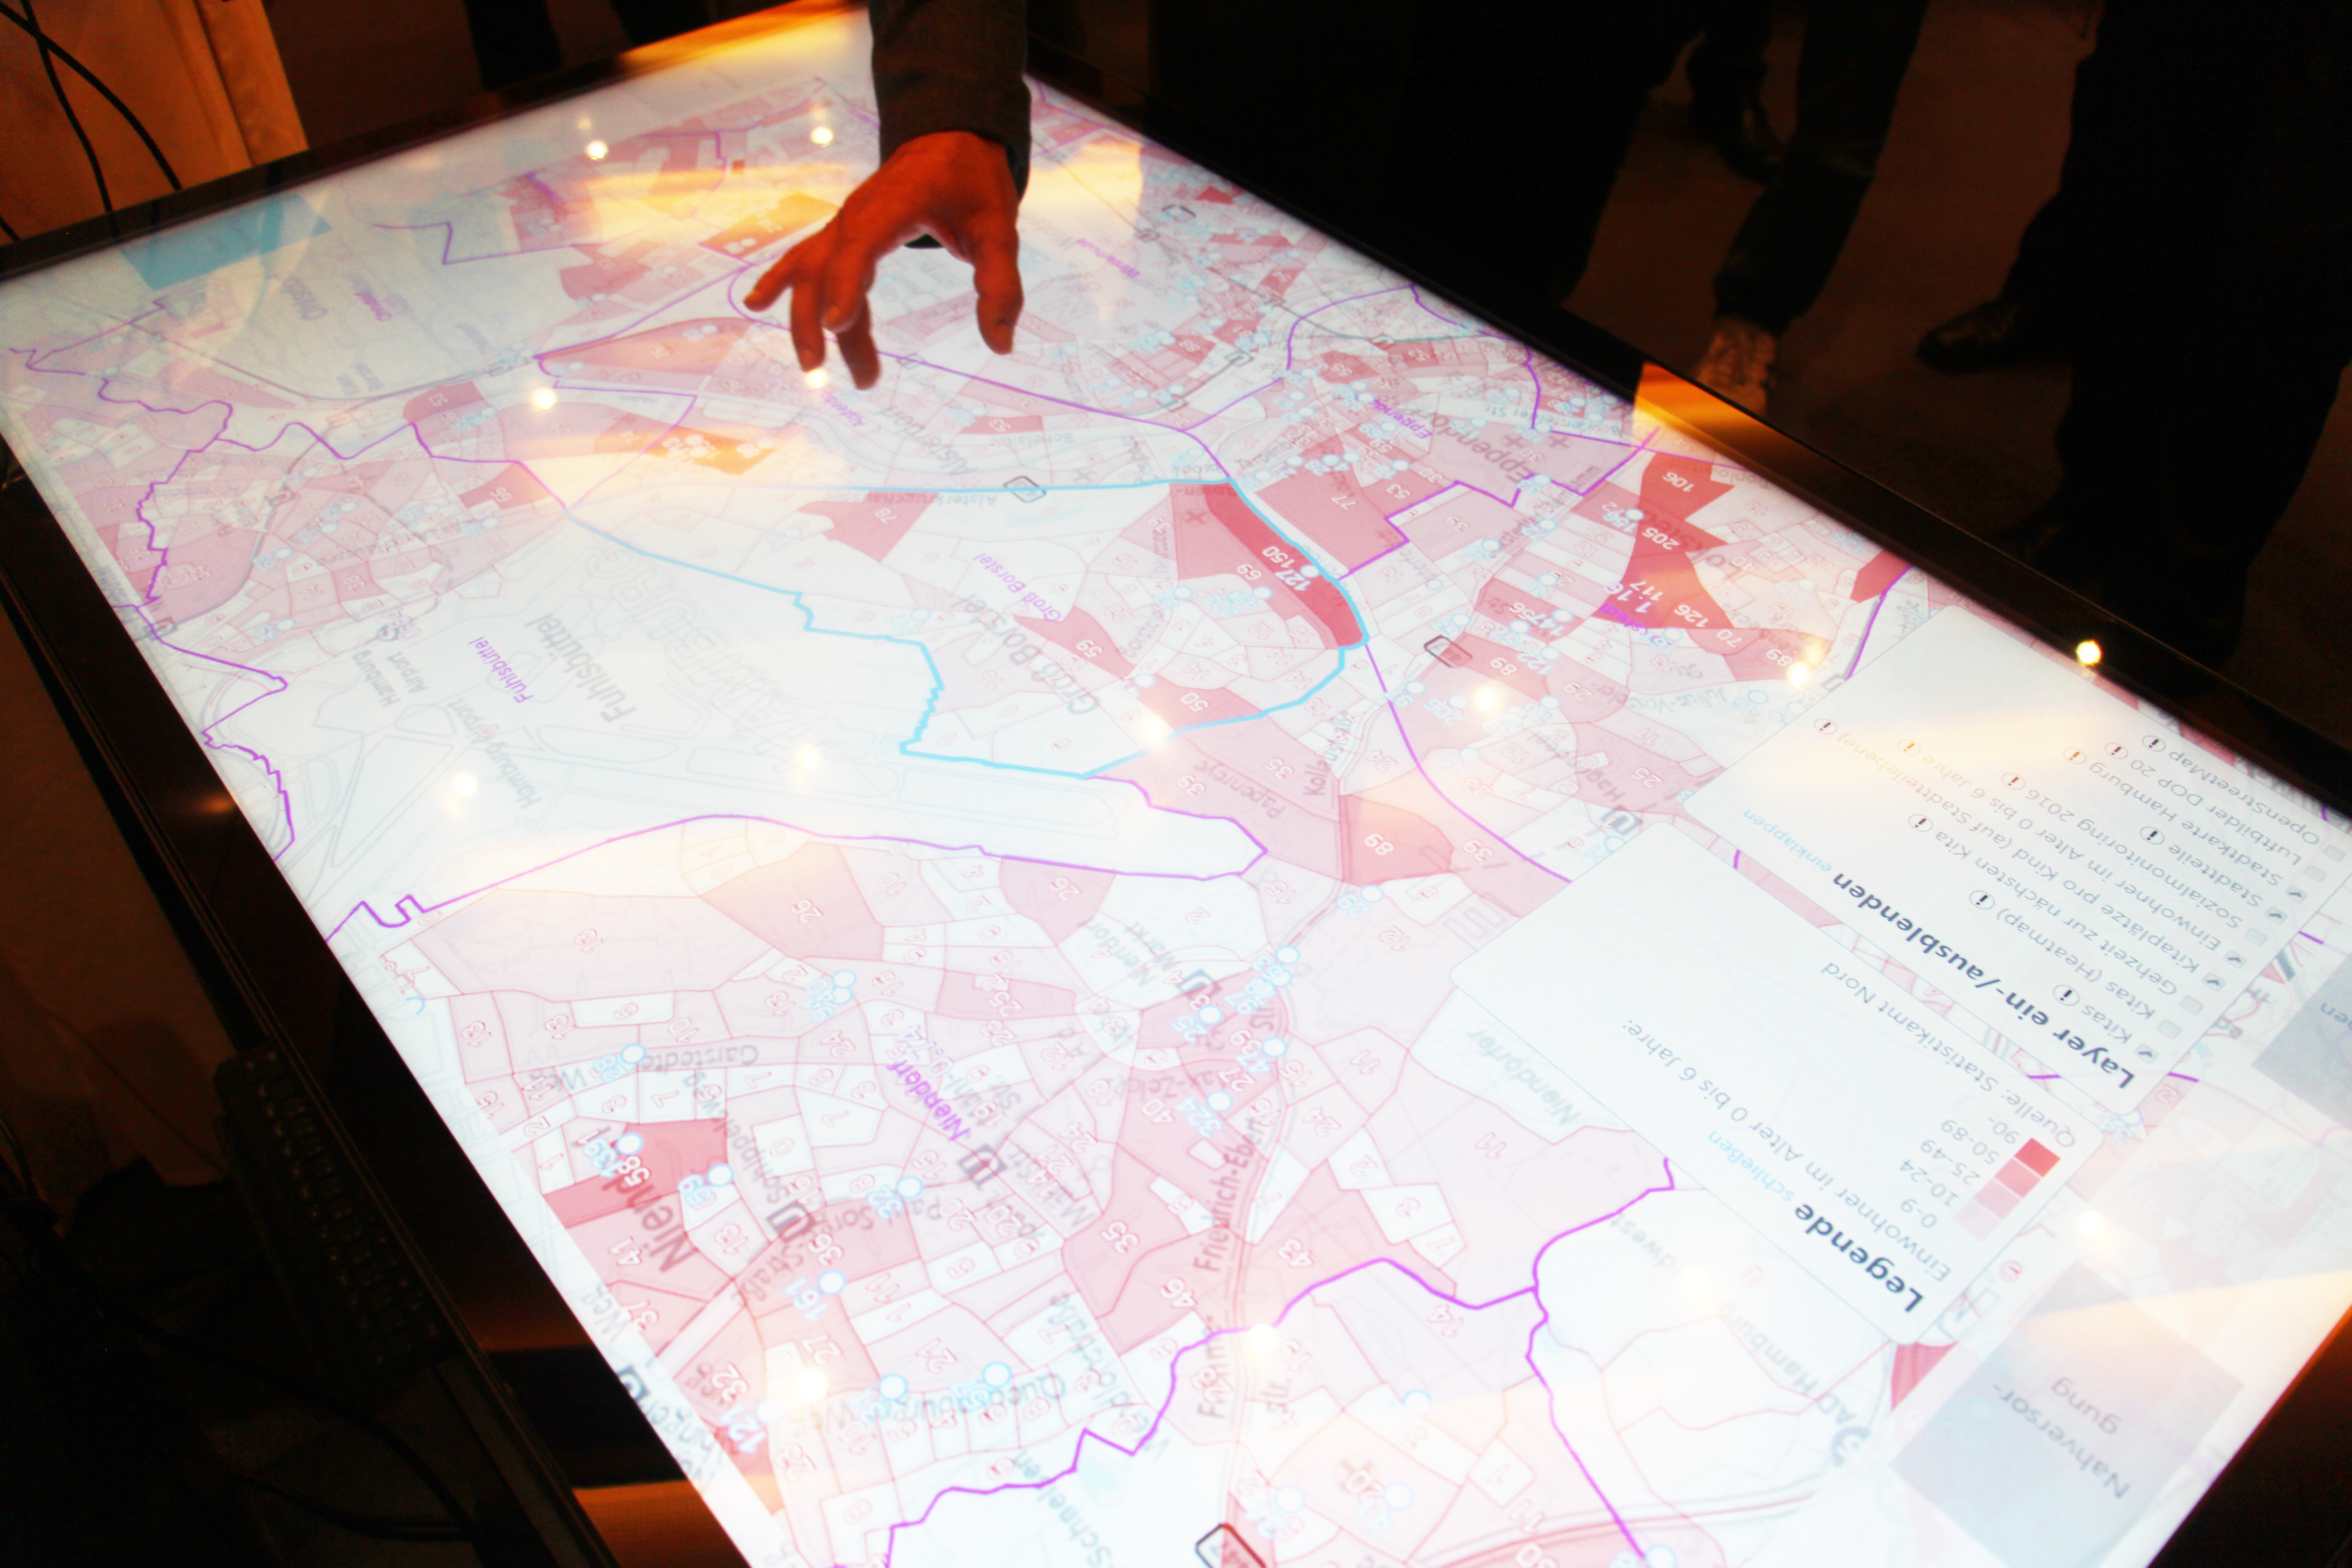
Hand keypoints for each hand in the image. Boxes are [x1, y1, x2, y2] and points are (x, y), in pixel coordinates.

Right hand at [744, 130, 1022, 389]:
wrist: (951, 136)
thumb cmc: (973, 180)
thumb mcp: (1000, 228)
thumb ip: (1000, 284)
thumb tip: (1000, 344)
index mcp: (894, 205)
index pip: (860, 247)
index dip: (847, 285)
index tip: (838, 326)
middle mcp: (858, 214)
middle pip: (822, 266)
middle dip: (813, 316)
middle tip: (817, 367)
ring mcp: (847, 223)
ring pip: (813, 271)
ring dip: (807, 316)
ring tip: (814, 367)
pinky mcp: (846, 233)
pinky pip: (813, 263)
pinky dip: (789, 285)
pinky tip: (758, 303)